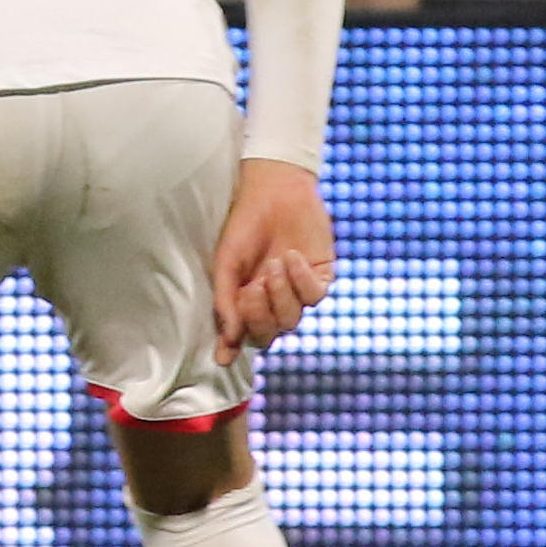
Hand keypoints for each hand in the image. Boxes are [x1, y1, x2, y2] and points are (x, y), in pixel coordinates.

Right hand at [211, 158, 336, 366]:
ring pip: (293, 320)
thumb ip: (226, 300)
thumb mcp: (226, 262)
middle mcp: (273, 301)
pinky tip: (293, 257)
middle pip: (269, 334)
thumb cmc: (245, 224)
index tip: (223, 357)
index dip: (233, 347)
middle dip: (259, 317)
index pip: (243, 334)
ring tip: (274, 265)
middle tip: (251, 290)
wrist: (274, 189)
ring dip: (281, 297)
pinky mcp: (322, 278)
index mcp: (246, 300)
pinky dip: (303, 281)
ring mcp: (298, 292)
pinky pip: (316, 297)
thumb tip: (228, 341)